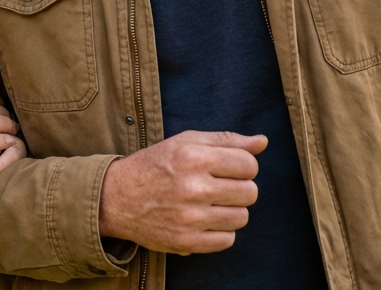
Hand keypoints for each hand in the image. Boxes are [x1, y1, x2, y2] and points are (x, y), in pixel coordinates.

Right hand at [98, 130, 267, 254]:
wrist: (118, 197)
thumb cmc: (155, 165)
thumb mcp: (184, 142)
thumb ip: (225, 140)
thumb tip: (262, 142)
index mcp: (192, 156)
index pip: (248, 163)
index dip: (243, 164)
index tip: (228, 166)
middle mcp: (193, 187)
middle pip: (250, 192)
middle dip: (239, 187)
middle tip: (219, 184)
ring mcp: (191, 217)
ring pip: (242, 217)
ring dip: (231, 209)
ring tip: (210, 202)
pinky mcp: (188, 242)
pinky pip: (228, 239)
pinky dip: (220, 230)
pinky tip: (203, 218)